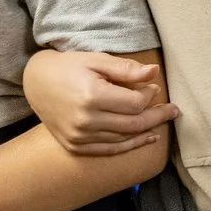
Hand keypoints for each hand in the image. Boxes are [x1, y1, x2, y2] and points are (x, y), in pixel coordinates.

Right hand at [24, 49, 176, 154]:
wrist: (36, 82)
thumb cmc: (69, 67)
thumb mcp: (96, 60)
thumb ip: (126, 69)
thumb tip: (154, 73)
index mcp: (92, 96)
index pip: (135, 103)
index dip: (150, 95)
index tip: (155, 87)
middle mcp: (86, 120)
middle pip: (133, 124)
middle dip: (157, 116)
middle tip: (173, 110)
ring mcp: (79, 136)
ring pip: (124, 139)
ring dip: (147, 131)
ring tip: (162, 122)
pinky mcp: (75, 146)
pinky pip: (109, 150)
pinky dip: (130, 146)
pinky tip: (146, 138)